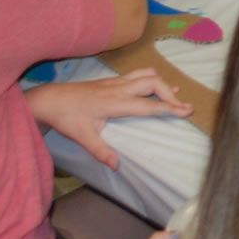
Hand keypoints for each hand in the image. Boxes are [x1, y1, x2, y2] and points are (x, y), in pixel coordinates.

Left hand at [28, 69, 193, 169]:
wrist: (51, 99)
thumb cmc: (67, 118)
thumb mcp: (83, 137)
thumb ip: (101, 151)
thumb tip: (117, 165)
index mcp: (114, 102)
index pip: (148, 105)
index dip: (169, 108)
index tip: (186, 110)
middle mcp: (119, 88)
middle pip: (153, 83)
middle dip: (170, 94)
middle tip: (182, 107)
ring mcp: (116, 81)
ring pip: (147, 74)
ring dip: (162, 83)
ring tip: (174, 94)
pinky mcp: (113, 79)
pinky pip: (139, 73)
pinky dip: (153, 78)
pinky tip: (156, 85)